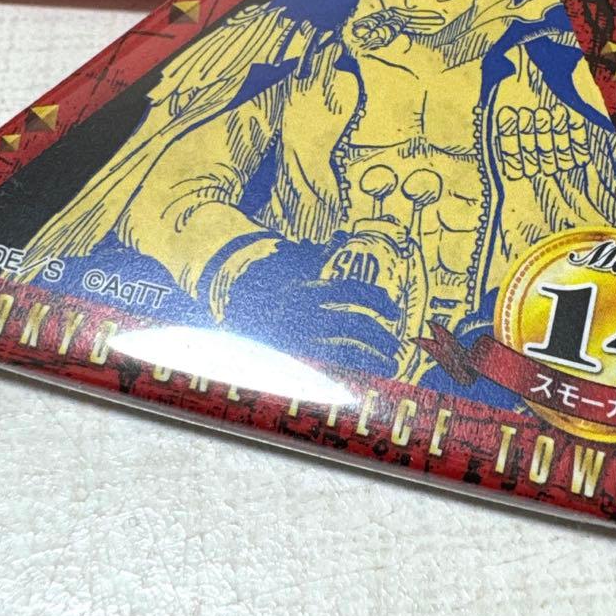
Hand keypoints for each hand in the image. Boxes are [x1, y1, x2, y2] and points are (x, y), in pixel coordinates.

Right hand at [222, 240, 406, 377]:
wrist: (221, 301)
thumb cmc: (260, 280)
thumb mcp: (285, 263)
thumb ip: (314, 255)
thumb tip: (340, 239)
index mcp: (303, 285)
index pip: (348, 289)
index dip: (375, 299)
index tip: (392, 309)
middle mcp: (298, 312)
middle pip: (350, 324)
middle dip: (378, 336)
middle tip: (395, 345)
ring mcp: (291, 337)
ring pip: (340, 350)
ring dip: (369, 358)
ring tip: (389, 364)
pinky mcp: (285, 358)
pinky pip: (322, 367)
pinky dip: (346, 371)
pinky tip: (360, 376)